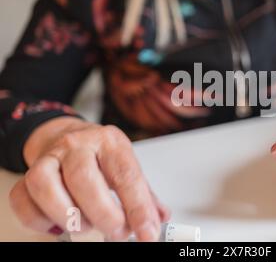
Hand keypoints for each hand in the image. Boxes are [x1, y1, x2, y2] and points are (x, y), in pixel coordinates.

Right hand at [9, 117, 169, 240]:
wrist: (67, 136)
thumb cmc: (100, 156)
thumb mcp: (126, 166)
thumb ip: (144, 194)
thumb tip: (159, 218)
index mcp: (110, 142)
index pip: (126, 175)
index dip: (138, 208)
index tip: (147, 232)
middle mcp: (78, 145)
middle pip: (84, 179)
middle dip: (103, 214)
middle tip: (117, 232)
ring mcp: (50, 157)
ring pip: (45, 186)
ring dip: (68, 215)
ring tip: (86, 225)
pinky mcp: (28, 172)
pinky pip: (23, 199)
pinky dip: (40, 220)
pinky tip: (59, 224)